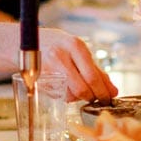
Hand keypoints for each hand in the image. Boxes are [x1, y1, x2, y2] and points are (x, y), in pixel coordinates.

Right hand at [0, 23, 119, 101]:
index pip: (93, 75)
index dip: (102, 91)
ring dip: (78, 97)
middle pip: (82, 88)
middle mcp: (60, 55)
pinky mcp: (39, 79)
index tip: (109, 98)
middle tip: (97, 99)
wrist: (28, 41)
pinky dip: (66, 95)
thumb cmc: (59, 46)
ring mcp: (48, 68)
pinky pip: (59, 95)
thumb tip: (112, 91)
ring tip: (78, 88)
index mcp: (75, 46)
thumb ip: (97, 71)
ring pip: (70, 94)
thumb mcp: (78, 51)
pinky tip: (65, 86)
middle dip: (92, 97)